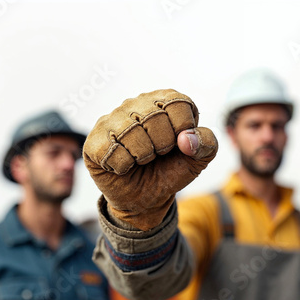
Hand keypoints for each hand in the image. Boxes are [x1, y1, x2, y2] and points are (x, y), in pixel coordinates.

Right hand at [83, 89, 217, 229]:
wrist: (147, 198)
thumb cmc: (170, 170)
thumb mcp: (198, 159)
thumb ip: (207, 143)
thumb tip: (186, 139)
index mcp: (164, 100)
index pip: (179, 104)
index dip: (182, 131)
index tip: (177, 144)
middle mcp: (135, 104)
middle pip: (155, 117)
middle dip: (163, 145)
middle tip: (158, 153)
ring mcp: (110, 121)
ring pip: (131, 132)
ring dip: (143, 156)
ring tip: (141, 159)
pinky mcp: (93, 142)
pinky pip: (111, 151)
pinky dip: (123, 166)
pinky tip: (124, 166)